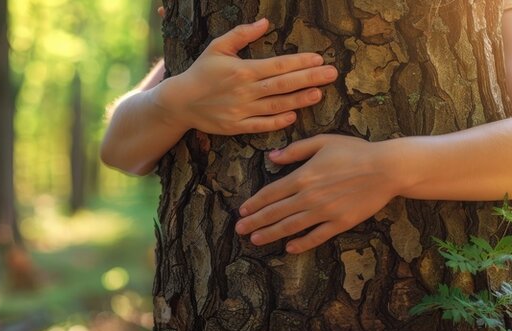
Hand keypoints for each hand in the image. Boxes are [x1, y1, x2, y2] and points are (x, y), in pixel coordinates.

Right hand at [155, 18, 338, 134]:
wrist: (180, 101)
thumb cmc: (201, 71)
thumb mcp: (218, 47)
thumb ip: (241, 34)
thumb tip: (265, 23)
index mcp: (243, 71)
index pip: (278, 66)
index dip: (300, 63)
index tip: (319, 59)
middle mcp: (245, 91)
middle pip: (283, 85)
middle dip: (310, 78)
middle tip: (332, 74)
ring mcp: (242, 111)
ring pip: (277, 105)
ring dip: (300, 100)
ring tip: (319, 93)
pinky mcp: (237, 127)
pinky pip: (262, 125)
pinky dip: (279, 121)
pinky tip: (294, 115)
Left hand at [235, 135, 403, 253]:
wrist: (386, 169)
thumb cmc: (355, 151)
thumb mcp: (322, 141)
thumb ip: (295, 150)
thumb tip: (271, 157)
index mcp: (303, 176)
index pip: (271, 193)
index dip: (255, 203)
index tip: (242, 211)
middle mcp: (309, 197)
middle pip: (276, 212)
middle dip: (256, 222)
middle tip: (239, 231)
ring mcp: (324, 212)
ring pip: (291, 227)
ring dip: (271, 234)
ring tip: (255, 240)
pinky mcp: (340, 223)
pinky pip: (316, 236)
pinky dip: (301, 243)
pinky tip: (289, 248)